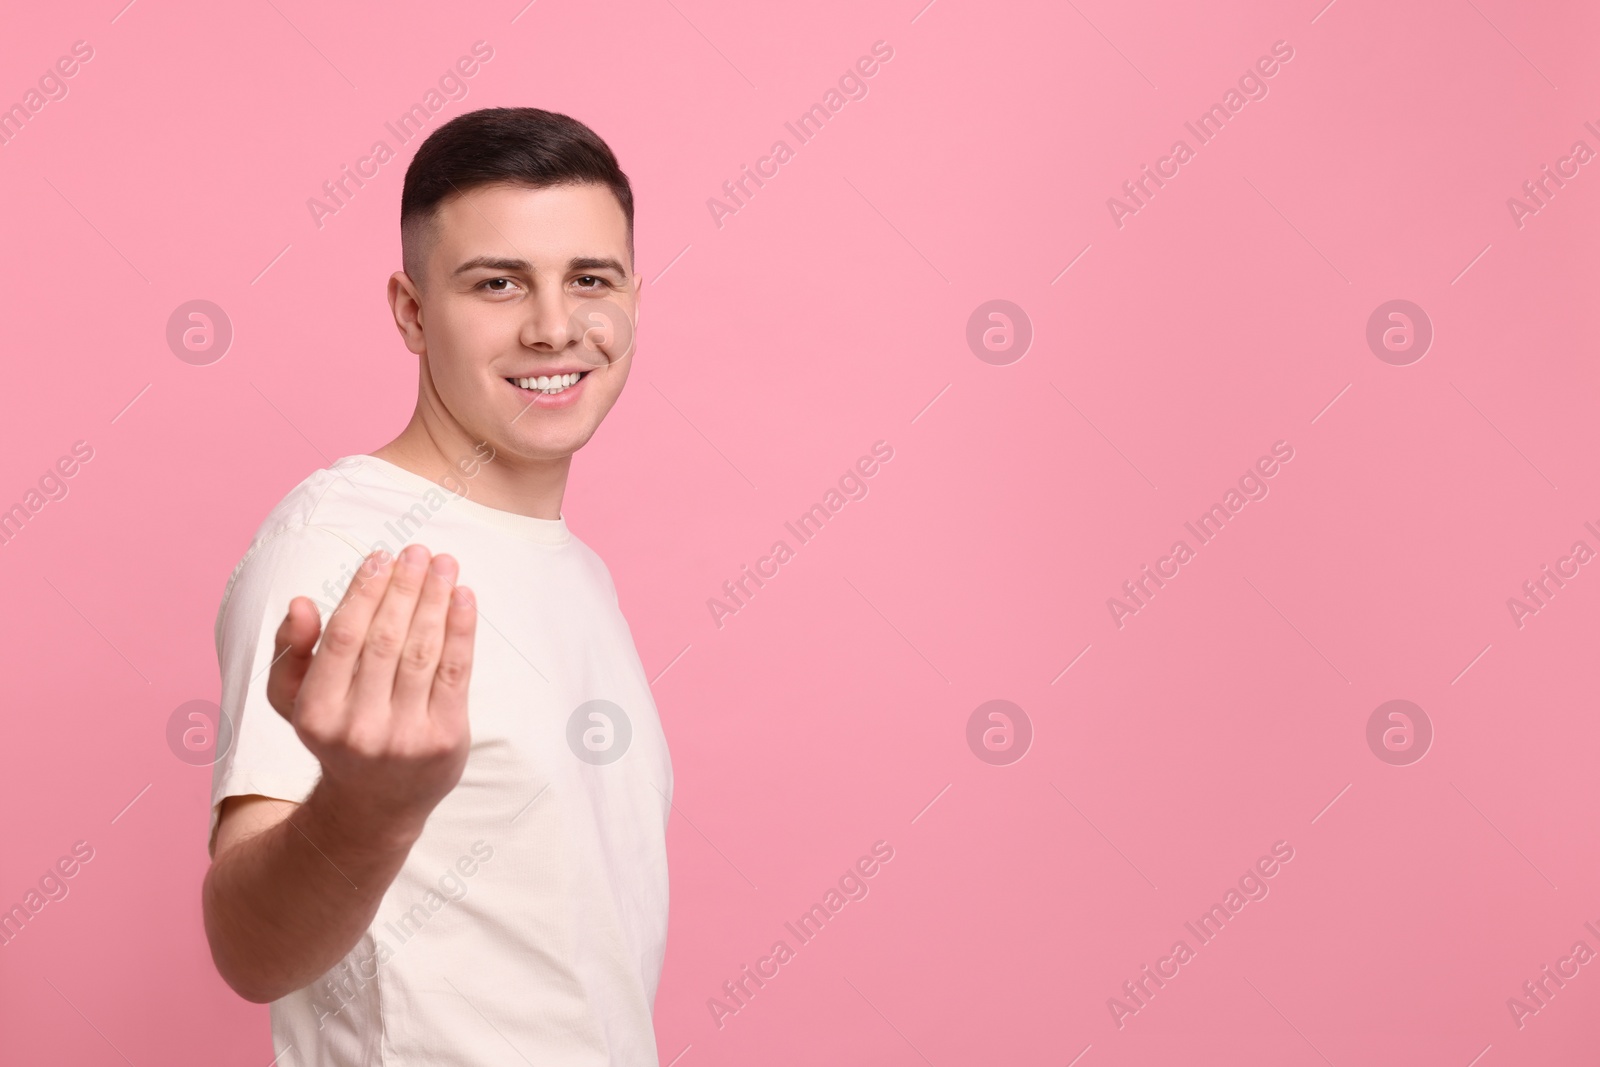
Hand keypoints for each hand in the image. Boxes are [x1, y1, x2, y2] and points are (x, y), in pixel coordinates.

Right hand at [265, 544, 476, 845]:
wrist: (376, 804)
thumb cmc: (336, 734)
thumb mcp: (294, 701)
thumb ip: (291, 650)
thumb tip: (301, 603)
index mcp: (316, 714)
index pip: (343, 637)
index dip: (364, 592)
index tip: (381, 557)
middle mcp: (359, 728)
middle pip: (386, 640)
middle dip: (404, 588)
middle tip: (417, 551)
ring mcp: (405, 736)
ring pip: (422, 652)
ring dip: (435, 599)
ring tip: (443, 563)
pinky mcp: (445, 739)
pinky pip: (455, 672)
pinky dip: (461, 629)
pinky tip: (463, 596)